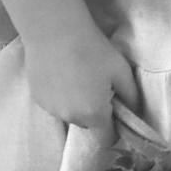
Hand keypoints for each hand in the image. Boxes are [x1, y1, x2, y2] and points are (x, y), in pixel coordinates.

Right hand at [23, 24, 137, 137]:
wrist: (54, 30)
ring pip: (71, 114)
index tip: (117, 113)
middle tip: (99, 86)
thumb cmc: (92, 49)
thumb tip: (133, 112)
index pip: (107, 140)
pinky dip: (61, 96)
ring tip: (78, 76)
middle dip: (96, 112)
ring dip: (77, 104)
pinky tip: (62, 73)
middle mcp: (70, 118)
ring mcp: (51, 109)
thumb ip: (132, 97)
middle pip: (88, 125)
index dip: (115, 130)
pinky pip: (55, 104)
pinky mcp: (37, 98)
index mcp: (94, 114)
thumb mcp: (121, 71)